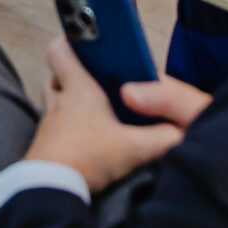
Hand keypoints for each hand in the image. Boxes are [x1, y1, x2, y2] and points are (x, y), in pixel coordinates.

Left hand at [25, 38, 203, 193]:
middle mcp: (59, 101)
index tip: (82, 38)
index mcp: (78, 90)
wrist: (50, 189)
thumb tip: (182, 132)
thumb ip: (161, 138)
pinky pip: (55, 127)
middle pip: (57, 76)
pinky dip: (67, 127)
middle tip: (95, 80)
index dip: (69, 40)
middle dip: (73, 74)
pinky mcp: (45, 146)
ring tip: (93, 110)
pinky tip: (85, 140)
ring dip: (69, 101)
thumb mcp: (133, 148)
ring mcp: (49, 124)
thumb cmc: (88, 157)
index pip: (60, 50)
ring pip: (55, 102)